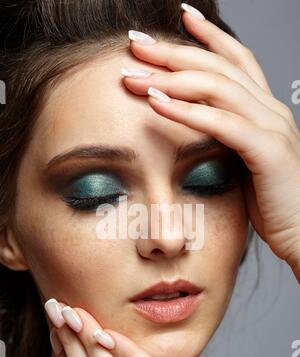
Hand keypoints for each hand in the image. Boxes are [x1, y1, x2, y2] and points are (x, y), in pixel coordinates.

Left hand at [122, 11, 299, 280]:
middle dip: (174, 52)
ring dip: (171, 78)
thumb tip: (194, 130)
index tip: (177, 19)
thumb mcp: (244, 161)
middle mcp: (270, 110)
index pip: (236, 60)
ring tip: (134, 75)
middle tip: (136, 43)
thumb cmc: (270, 202)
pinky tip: (156, 103)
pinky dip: (186, 112)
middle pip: (218, 66)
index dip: (208, 37)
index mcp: (264, 110)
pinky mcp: (267, 150)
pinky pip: (221, 123)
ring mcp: (271, 127)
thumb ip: (225, 139)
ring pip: (217, 87)